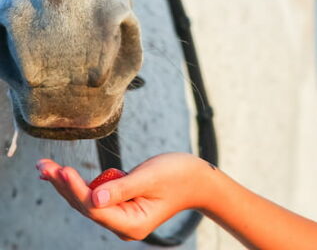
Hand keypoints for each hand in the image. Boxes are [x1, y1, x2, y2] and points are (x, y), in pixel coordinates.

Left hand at [36, 153, 208, 241]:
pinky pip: (95, 196)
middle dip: (63, 185)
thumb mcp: (151, 177)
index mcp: (131, 223)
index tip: (62, 170)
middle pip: (85, 206)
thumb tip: (94, 199)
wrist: (198, 179)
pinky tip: (64, 175)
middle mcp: (123, 225)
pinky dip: (80, 184)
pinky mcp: (121, 205)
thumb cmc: (179, 175)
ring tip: (46, 168)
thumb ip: (123, 187)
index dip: (76, 188)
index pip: (94, 207)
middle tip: (43, 166)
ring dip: (67, 184)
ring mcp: (121, 216)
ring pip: (87, 201)